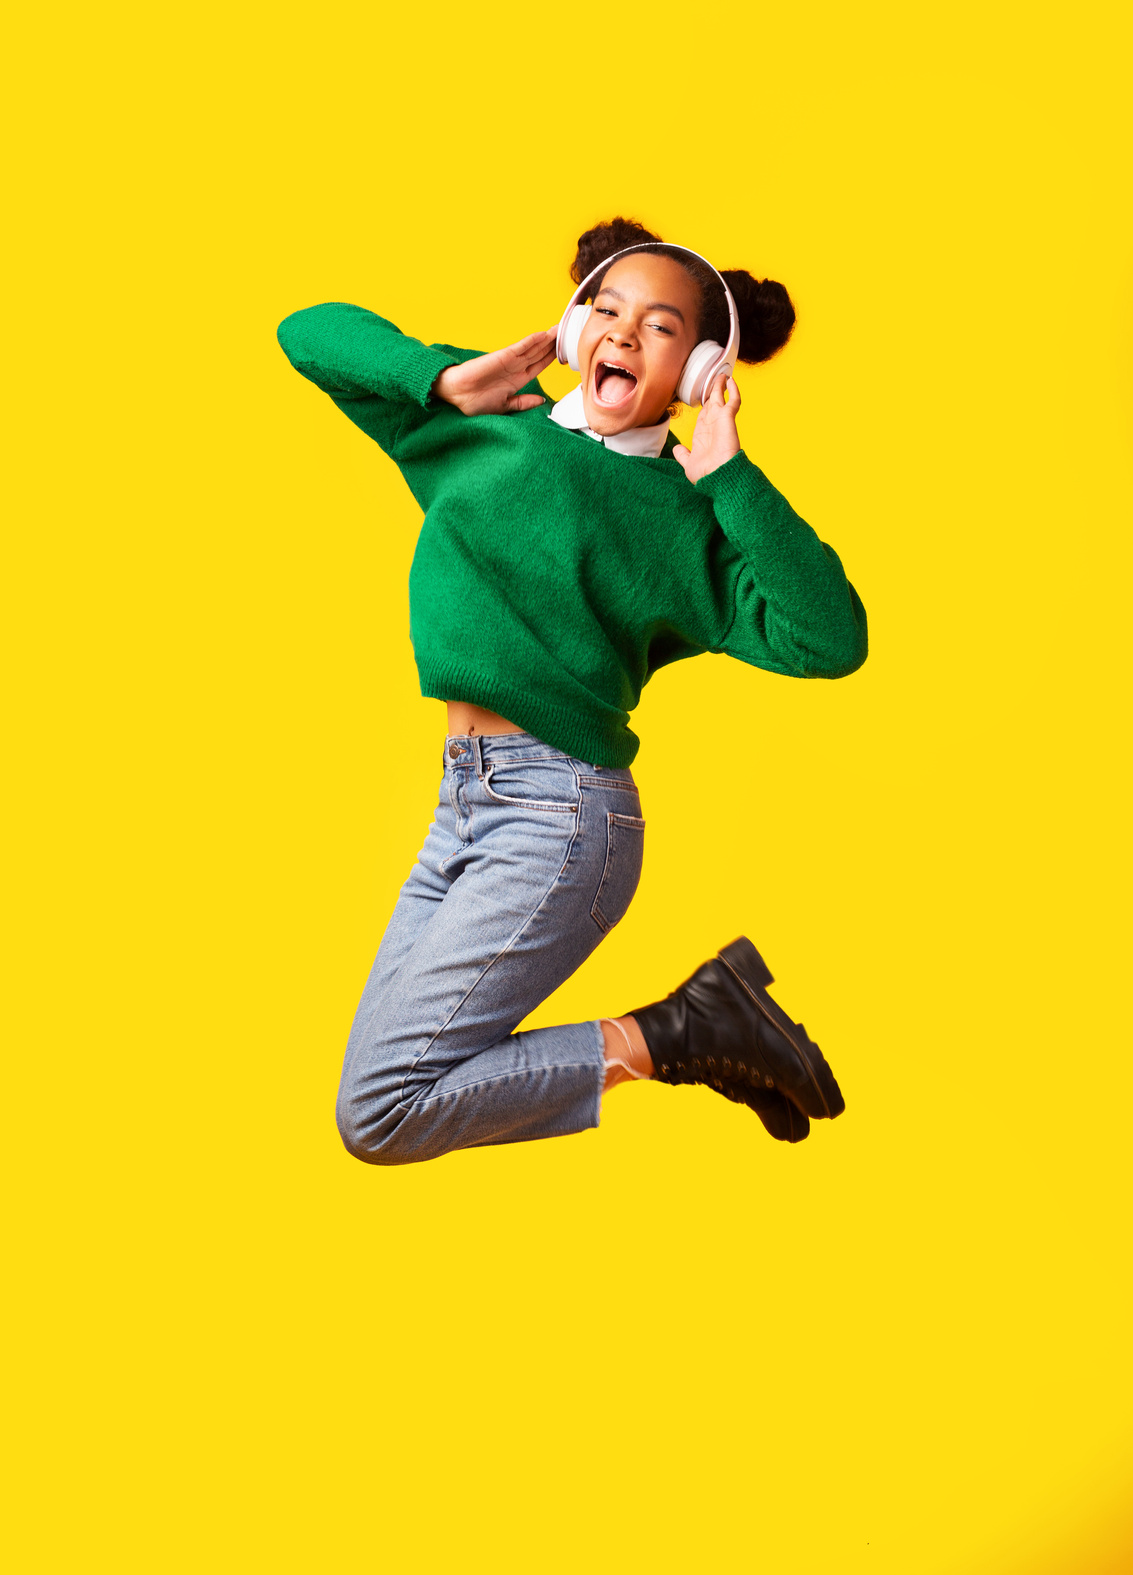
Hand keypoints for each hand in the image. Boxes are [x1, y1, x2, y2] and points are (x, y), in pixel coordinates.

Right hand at [433, 329, 556, 415]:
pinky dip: (532, 341)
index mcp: (516, 381)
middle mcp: (514, 369)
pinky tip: (543, 335)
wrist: (456, 396)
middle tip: (567, 336)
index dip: (550, 359)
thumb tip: (541, 401)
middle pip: (538, 354)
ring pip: (532, 348)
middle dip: (552, 346)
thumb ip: (522, 403)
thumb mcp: (504, 406)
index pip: (538, 367)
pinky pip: (520, 347)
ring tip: (559, 330)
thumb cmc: (474, 402)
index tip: (563, 354)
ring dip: (546, 339)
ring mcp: (509, 361)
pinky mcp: (502, 357)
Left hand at [672, 369, 741, 482]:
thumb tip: (677, 449)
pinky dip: (733, 390)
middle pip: (712, 403)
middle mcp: (712, 426)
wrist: (717, 476)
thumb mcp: (688, 463)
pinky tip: (730, 380)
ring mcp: (720, 421)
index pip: (703, 415)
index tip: (703, 396)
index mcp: (702, 435)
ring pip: (721, 398)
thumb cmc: (706, 474)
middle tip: (714, 380)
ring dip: (720, 386)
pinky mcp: (728, 418)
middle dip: (712, 392)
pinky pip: (733, 400)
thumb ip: (683, 455)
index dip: (704, 405)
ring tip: (721, 375)